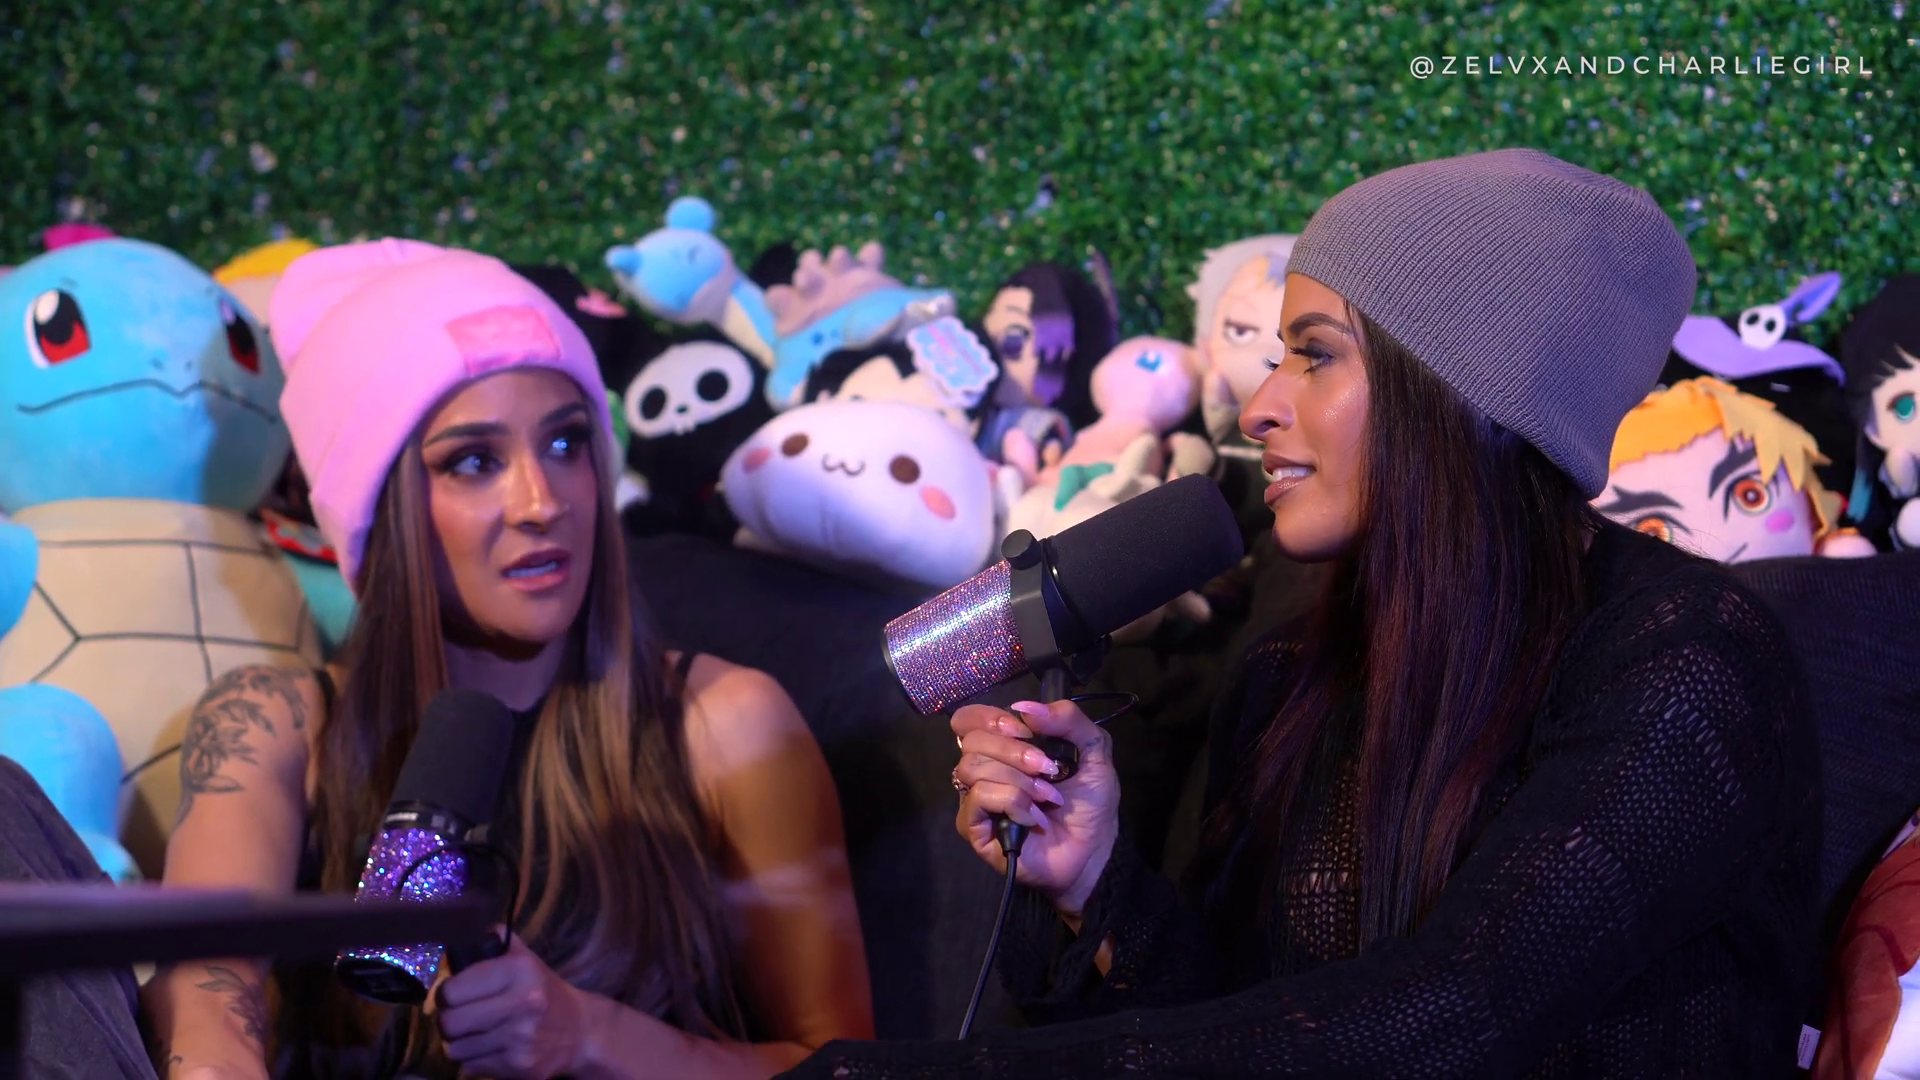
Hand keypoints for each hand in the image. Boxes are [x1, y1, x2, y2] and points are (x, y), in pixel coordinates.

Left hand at [435, 930, 589, 1078]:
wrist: (580, 1032)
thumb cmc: (544, 992)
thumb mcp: (526, 959)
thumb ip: (495, 943)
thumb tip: (462, 931)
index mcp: (519, 970)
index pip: (452, 990)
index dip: (446, 995)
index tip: (452, 996)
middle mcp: (521, 1003)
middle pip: (450, 1022)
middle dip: (448, 1021)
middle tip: (457, 1017)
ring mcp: (520, 1039)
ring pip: (456, 1049)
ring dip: (460, 1042)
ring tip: (475, 1034)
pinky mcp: (518, 1067)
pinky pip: (472, 1066)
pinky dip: (475, 1059)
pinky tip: (492, 1048)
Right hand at [952, 699, 1118, 916]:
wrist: (1093, 851)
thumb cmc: (1089, 803)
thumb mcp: (1093, 750)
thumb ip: (1068, 719)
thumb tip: (1024, 706)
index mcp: (1004, 746)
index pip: (969, 719)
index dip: (991, 718)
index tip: (1026, 730)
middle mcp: (983, 769)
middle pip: (972, 740)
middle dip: (1016, 751)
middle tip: (1049, 769)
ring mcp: (975, 799)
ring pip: (973, 767)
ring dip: (1019, 780)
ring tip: (1047, 797)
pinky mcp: (974, 827)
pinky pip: (981, 797)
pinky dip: (1014, 803)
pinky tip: (1035, 819)